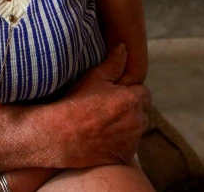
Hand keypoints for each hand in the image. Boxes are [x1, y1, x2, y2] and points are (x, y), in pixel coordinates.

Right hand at [60, 43, 152, 166]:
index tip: (117, 96)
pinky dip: (122, 143)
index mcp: (132, 100)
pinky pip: (130, 146)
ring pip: (137, 130)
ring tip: (107, 124)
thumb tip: (124, 47)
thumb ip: (113, 62)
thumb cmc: (75, 103)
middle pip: (143, 113)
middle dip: (132, 110)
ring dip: (129, 127)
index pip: (144, 94)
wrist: (58, 135)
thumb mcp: (94, 78)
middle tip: (112, 110)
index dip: (131, 94)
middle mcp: (136, 121)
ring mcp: (131, 141)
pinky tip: (105, 138)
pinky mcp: (125, 156)